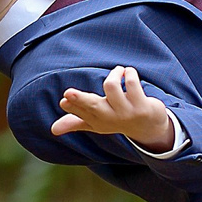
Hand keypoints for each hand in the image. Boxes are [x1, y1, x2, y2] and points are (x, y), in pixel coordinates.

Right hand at [50, 65, 177, 150]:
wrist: (149, 128)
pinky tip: (129, 72)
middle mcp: (110, 117)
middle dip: (79, 99)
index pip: (81, 112)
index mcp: (97, 121)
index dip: (73, 106)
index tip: (64, 100)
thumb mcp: (97, 123)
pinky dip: (129, 73)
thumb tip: (52, 130)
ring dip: (114, 73)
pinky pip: (132, 84)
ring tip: (119, 70)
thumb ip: (75, 122)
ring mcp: (126, 112)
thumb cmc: (118, 120)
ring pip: (112, 87)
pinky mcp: (142, 106)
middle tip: (68, 93)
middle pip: (92, 105)